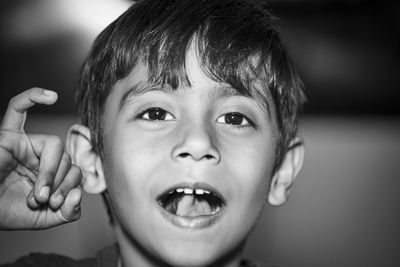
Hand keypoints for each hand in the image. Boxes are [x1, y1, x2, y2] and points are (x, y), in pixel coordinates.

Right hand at [0, 88, 81, 229]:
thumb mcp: (47, 218)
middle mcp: (40, 155)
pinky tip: (50, 96)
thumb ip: (69, 210)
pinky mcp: (8, 136)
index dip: (71, 186)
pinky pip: (17, 108)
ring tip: (37, 194)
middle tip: (43, 200)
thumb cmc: (8, 212)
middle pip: (67, 157)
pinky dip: (32, 97)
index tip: (56, 204)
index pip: (74, 169)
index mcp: (51, 171)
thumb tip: (79, 194)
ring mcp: (25, 144)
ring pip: (55, 145)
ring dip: (50, 172)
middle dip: (60, 182)